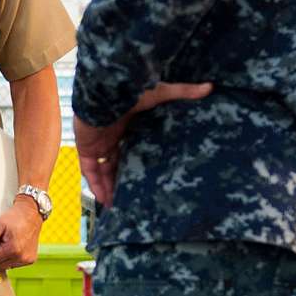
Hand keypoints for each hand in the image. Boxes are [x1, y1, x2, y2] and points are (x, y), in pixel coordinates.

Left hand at [0, 196, 42, 272]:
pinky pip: (15, 264)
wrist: (31, 214)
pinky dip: (12, 257)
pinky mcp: (31, 260)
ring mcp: (27, 260)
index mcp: (13, 249)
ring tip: (9, 243)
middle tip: (1, 241)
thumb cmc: (15, 217)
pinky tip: (15, 246)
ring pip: (6, 266)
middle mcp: (22, 257)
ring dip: (4, 257)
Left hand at [75, 81, 212, 210]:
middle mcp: (110, 136)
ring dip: (109, 188)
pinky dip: (96, 186)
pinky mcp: (85, 149)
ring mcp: (97, 144)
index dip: (137, 162)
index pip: (131, 147)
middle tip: (132, 198)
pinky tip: (105, 201)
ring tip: (119, 207)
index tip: (147, 176)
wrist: (103, 91)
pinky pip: (90, 172)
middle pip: (117, 163)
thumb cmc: (129, 92)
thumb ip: (182, 92)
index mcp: (126, 125)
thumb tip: (210, 87)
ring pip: (103, 172)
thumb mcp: (159, 94)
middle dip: (122, 180)